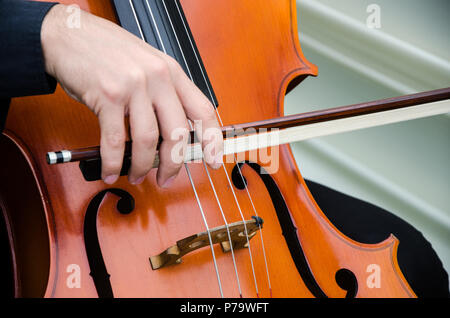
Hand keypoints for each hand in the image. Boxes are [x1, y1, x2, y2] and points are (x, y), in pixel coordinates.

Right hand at [40, 4, 222, 186]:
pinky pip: (115, 140)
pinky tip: (110, 170)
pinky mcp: (107, 95)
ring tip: (136, 176)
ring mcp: (133, 86)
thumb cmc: (107, 51)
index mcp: (172, 72)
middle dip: (172, 164)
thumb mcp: (148, 65)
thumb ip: (164, 94)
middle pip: (177, 132)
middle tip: (166, 178)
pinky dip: (113, 162)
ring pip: (147, 140)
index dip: (212, 140)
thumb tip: (174, 135)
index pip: (203, 110)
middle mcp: (157, 77)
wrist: (69, 34)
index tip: (213, 161)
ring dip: (141, 166)